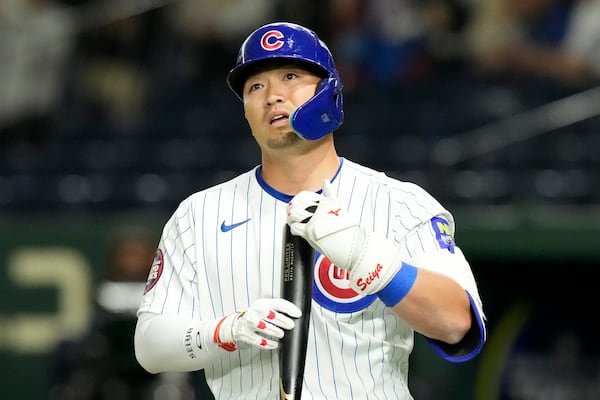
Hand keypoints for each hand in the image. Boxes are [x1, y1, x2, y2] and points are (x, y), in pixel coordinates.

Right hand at [215, 298, 301, 350]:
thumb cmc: (256, 317)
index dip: (289, 308)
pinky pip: (258, 340)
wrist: (237, 324)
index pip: (278, 303)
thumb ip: (278, 310)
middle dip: (282, 320)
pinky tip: (274, 344)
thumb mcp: (265, 309)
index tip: (298, 314)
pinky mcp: (246, 334)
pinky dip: (268, 344)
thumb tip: (296, 316)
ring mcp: (249, 323)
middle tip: (291, 325)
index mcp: (263, 303)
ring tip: (281, 334)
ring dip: (274, 331)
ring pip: (263, 327)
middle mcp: (255, 311)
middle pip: (270, 314)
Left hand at [287, 180, 405, 295]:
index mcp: (328, 201)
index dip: (300, 201)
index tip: (300, 206)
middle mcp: (321, 208)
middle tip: (294, 214)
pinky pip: (295, 228)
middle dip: (294, 208)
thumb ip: (330, 195)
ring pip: (294, 214)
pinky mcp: (311, 230)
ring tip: (295, 223)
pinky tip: (299, 232)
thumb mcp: (340, 208)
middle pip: (298, 203)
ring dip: (292, 219)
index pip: (306, 196)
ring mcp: (315, 219)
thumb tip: (325, 182)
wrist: (355, 247)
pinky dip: (295, 230)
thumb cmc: (350, 231)